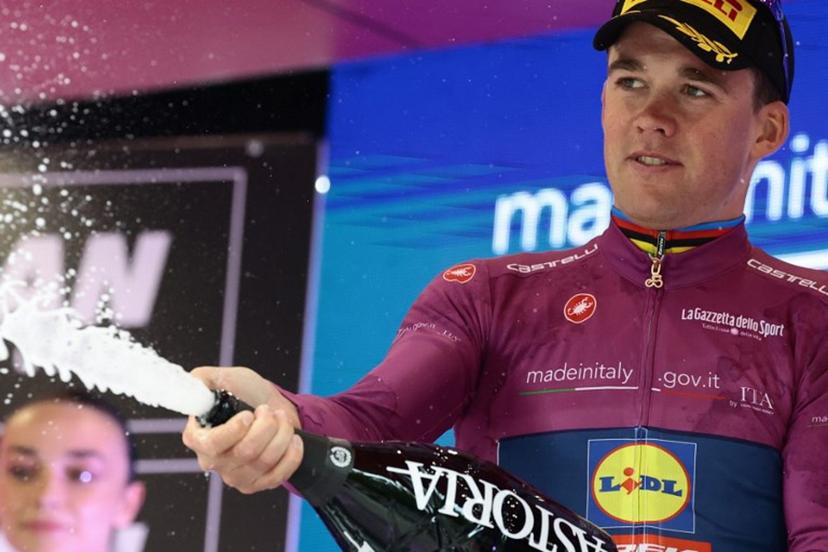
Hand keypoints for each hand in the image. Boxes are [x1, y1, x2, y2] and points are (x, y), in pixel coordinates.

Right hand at [181, 366, 303, 493]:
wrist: (273, 407)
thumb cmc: (246, 393)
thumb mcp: (225, 378)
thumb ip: (203, 378)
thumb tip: (193, 382)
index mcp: (197, 437)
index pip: (211, 444)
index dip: (234, 430)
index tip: (249, 415)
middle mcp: (213, 461)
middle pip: (245, 452)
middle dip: (266, 426)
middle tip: (269, 411)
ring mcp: (235, 476)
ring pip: (264, 461)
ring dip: (282, 435)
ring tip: (282, 419)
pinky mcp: (257, 484)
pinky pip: (278, 476)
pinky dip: (292, 455)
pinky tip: (293, 439)